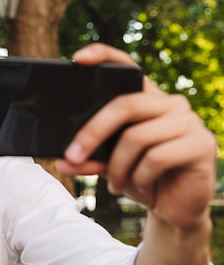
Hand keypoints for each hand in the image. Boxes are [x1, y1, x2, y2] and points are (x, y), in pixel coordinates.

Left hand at [57, 43, 216, 228]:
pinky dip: (140, 177)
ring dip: (118, 167)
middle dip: (92, 133)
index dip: (104, 56)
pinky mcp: (201, 144)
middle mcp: (170, 104)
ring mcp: (189, 122)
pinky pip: (156, 158)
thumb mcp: (109, 166)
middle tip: (73, 156)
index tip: (78, 59)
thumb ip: (88, 159)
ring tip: (115, 184)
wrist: (175, 209)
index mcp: (147, 100)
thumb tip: (63, 162)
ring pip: (137, 137)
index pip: (127, 67)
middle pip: (125, 105)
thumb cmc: (142, 178)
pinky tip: (142, 187)